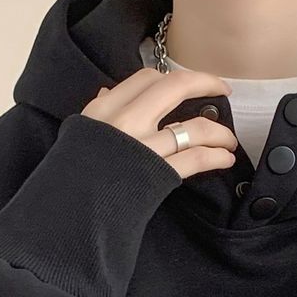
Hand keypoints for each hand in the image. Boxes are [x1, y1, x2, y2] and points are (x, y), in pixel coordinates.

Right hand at [82, 67, 238, 179]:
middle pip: (175, 88)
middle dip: (207, 83)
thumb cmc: (71, 182)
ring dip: (219, 132)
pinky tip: (225, 159)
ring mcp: (142, 147)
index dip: (172, 78)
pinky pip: (195, 157)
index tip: (188, 84)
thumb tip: (108, 93)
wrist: (67, 218)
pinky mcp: (155, 174)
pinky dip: (216, 156)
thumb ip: (99, 115)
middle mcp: (124, 121)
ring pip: (193, 127)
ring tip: (229, 141)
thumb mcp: (79, 139)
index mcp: (104, 109)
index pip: (146, 79)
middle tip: (223, 91)